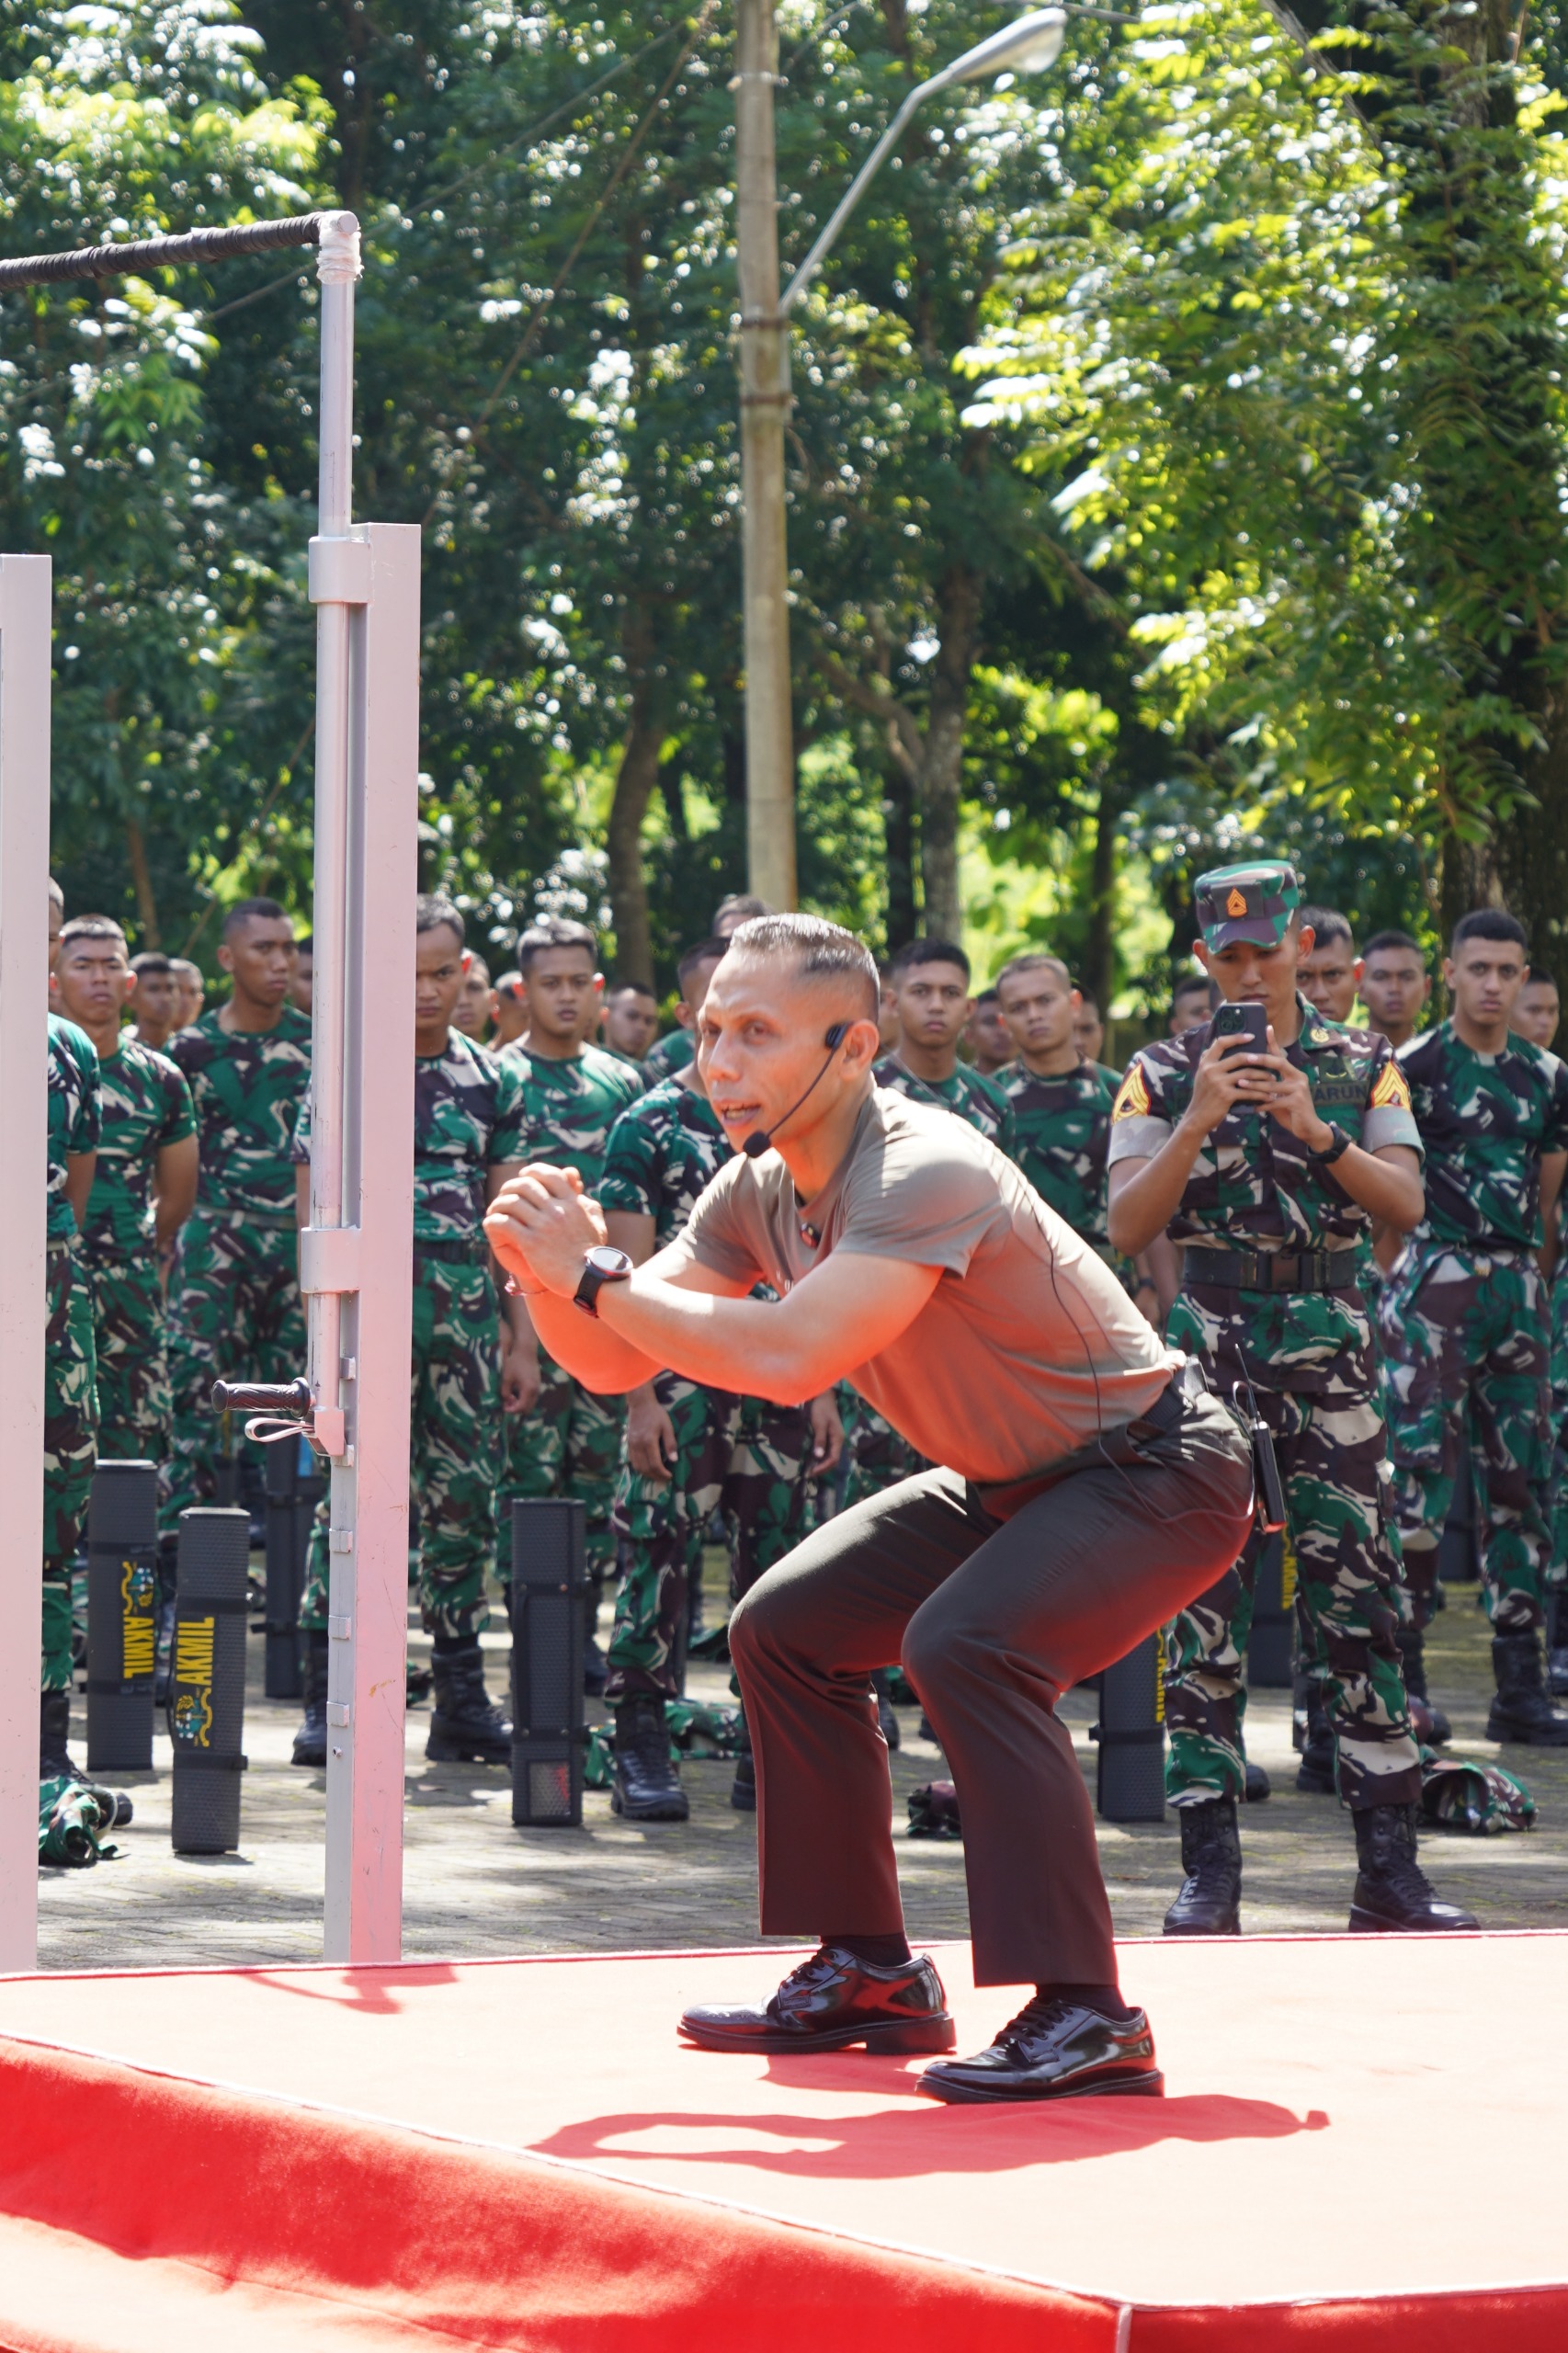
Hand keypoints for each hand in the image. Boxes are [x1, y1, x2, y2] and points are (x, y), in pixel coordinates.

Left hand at [484, 1163, 606, 1295]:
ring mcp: (544, 1226)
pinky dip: (494, 1221)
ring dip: (499, 1204)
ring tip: (495, 1211)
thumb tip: (581, 1194)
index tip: (524, 1178)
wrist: (588, 1279)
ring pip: (512, 1202)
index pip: (549, 1174)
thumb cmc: (592, 1255)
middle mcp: (558, 1210)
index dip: (532, 1172)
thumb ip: (588, 1206)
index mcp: (572, 1203)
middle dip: (510, 1187)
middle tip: (505, 1195)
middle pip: (525, 1185)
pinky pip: (505, 1223)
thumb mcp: (596, 1224)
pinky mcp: (531, 1243)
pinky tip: (492, 1225)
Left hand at [501, 1328, 540, 1414]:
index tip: (504, 1408)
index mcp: (528, 1389)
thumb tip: (506, 1400)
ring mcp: (538, 1387)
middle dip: (517, 1409)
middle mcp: (536, 1390)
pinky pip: (532, 1397)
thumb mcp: (506, 1378)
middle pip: (528, 1408)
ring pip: (531, 1403)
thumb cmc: (515, 1363)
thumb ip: (505, 1392)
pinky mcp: (537, 1383)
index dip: (512, 1410)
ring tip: (511, 1398)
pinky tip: (517, 1392)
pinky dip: (525, 1399)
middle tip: (507, 1404)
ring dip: (521, 1404)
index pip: (521, 1407)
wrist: (525, 1350)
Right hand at [625, 1384, 676, 1480]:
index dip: (662, 1473)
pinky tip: (646, 1468)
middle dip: (655, 1476)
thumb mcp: (667, 1427)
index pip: (655, 1464)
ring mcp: (631, 1445)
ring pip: (637, 1466)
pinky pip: (632, 1461)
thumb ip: (670, 1444)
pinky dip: (639, 1468)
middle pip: (645, 1468)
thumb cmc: (656, 1414)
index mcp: (649, 1441)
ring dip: (647, 1474)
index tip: (670, 1476)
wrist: (640, 1404)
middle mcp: (638, 1446)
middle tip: (664, 1479)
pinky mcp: (628, 1444)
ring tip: (656, 1476)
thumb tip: (674, 1460)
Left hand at [808, 1390, 843, 1474]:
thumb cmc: (821, 1408)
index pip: (833, 1459)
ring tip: (809, 1469)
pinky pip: (826, 1451)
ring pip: (830, 1456)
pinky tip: (811, 1459)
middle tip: (808, 1474)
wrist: (823, 1396)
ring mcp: (833, 1439)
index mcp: (838, 1438)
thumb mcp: (819, 1424)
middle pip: (833, 1460)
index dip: (823, 1467)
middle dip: (822, 1468)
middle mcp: (837, 1441)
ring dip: (821, 1464)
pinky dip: (819, 1457)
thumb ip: (820, 1440)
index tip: (811, 1472)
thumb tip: (819, 1456)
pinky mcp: (828, 1436)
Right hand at [1182, 1028, 1276, 1138]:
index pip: (1221, 1042)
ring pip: (1247, 1073)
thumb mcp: (1201, 1075)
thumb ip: (1210, 1061)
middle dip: (1258, 1058)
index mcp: (1205, 1062)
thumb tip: (1217, 1042)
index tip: (1252, 1036)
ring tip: (1272, 1078)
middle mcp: (1210, 1070)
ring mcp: (1218, 1082)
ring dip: (1263, 1076)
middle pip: (1239, 1057)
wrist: (1197, 1117)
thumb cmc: (1203, 1096)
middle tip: (1270, 1060)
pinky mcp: (1226, 1095)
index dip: (1237, 1037)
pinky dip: (1260, 1094)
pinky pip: (1248, 1092)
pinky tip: (1268, 1095)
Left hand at [1250, 1029, 1334, 1147]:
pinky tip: (1253, 1107)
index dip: (1273, 1042)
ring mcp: (1299, 1090)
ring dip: (1255, 1085)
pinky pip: (1275, 1102)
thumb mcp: (1280, 1095)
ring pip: (1273, 1085)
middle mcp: (1298, 1078)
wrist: (1309, 1129)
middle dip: (1261, 1060)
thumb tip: (1250, 1076)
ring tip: (1240, 1083)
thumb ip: (1270, 1086)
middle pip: (1279, 1063)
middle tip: (1245, 1057)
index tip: (1266, 1027)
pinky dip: (1263, 1105)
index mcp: (1293, 1073)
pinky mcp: (1297, 1103)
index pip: (1281, 1055)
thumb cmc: (1291, 1111)